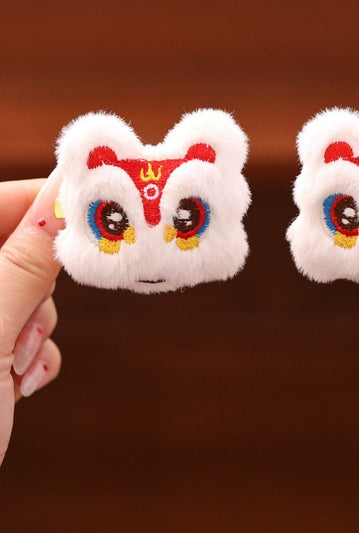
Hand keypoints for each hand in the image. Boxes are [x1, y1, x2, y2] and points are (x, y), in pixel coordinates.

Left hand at [0, 177, 62, 466]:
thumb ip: (22, 265)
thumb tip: (59, 204)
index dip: (39, 200)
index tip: (90, 204)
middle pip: (14, 253)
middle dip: (36, 289)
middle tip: (29, 326)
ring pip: (25, 295)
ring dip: (36, 330)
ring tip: (17, 368)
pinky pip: (24, 329)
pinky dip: (34, 354)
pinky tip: (19, 382)